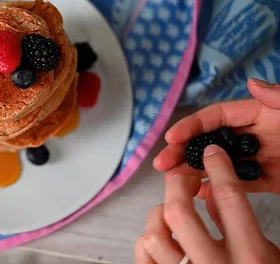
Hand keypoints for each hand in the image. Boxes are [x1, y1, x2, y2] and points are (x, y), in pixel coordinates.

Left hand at [136, 146, 279, 262]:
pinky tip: (159, 237)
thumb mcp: (265, 256)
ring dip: (159, 214)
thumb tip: (212, 192)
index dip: (218, 169)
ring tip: (169, 212)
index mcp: (250, 258)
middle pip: (179, 212)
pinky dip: (147, 239)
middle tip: (183, 179)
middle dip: (177, 186)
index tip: (211, 154)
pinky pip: (143, 255)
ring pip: (154, 234)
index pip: (230, 201)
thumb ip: (237, 226)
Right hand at [154, 78, 279, 195]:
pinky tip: (196, 193)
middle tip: (161, 163)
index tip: (171, 137)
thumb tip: (252, 82)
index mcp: (257, 114)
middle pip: (209, 142)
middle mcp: (252, 136)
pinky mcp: (268, 181)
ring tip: (170, 180)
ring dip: (191, 171)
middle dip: (182, 152)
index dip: (191, 126)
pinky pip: (237, 187)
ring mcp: (258, 159)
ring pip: (216, 165)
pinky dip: (216, 190)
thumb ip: (276, 95)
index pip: (215, 117)